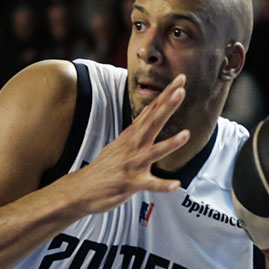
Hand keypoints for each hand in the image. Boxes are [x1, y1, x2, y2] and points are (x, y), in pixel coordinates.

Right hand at [65, 76, 190, 212]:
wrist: (81, 189)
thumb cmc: (106, 167)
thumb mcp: (122, 143)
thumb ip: (138, 129)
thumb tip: (151, 113)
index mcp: (133, 135)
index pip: (152, 110)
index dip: (166, 94)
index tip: (180, 79)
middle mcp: (133, 145)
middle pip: (153, 122)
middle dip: (167, 106)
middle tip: (181, 90)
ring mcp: (132, 164)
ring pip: (154, 152)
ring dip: (170, 144)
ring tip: (187, 134)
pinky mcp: (130, 183)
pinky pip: (149, 184)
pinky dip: (163, 185)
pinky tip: (176, 184)